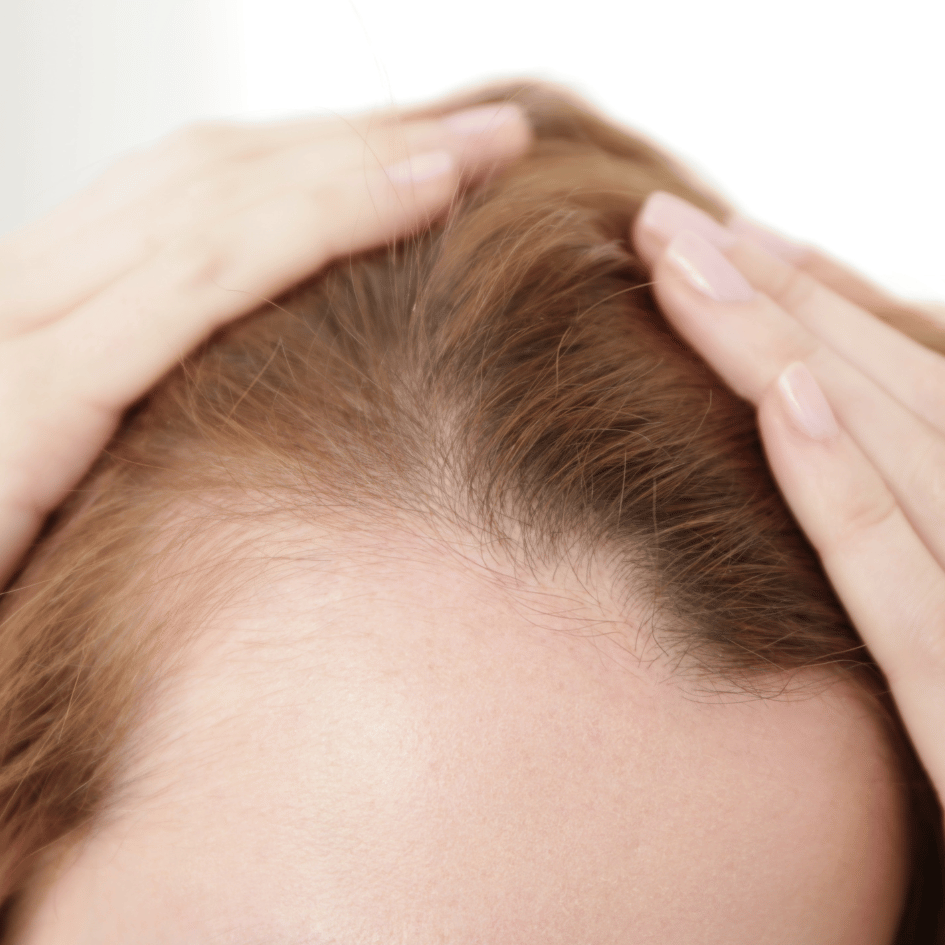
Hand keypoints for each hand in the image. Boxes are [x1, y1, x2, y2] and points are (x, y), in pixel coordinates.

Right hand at [0, 97, 531, 586]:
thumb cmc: (5, 631)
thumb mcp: (90, 503)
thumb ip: (158, 433)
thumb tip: (281, 401)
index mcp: (44, 329)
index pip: (197, 210)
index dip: (325, 175)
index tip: (441, 166)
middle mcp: (24, 305)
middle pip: (214, 183)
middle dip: (360, 146)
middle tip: (487, 133)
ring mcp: (15, 340)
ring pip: (212, 205)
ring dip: (364, 164)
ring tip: (483, 145)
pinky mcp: (25, 399)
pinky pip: (196, 282)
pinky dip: (317, 227)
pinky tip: (421, 196)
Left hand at [632, 191, 944, 803]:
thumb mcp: (922, 632)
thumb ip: (887, 546)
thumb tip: (791, 454)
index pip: (905, 401)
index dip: (821, 312)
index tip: (733, 250)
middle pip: (889, 402)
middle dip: (782, 300)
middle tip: (671, 224)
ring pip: (898, 457)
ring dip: (787, 349)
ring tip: (686, 259)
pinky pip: (911, 593)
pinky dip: (850, 487)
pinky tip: (780, 402)